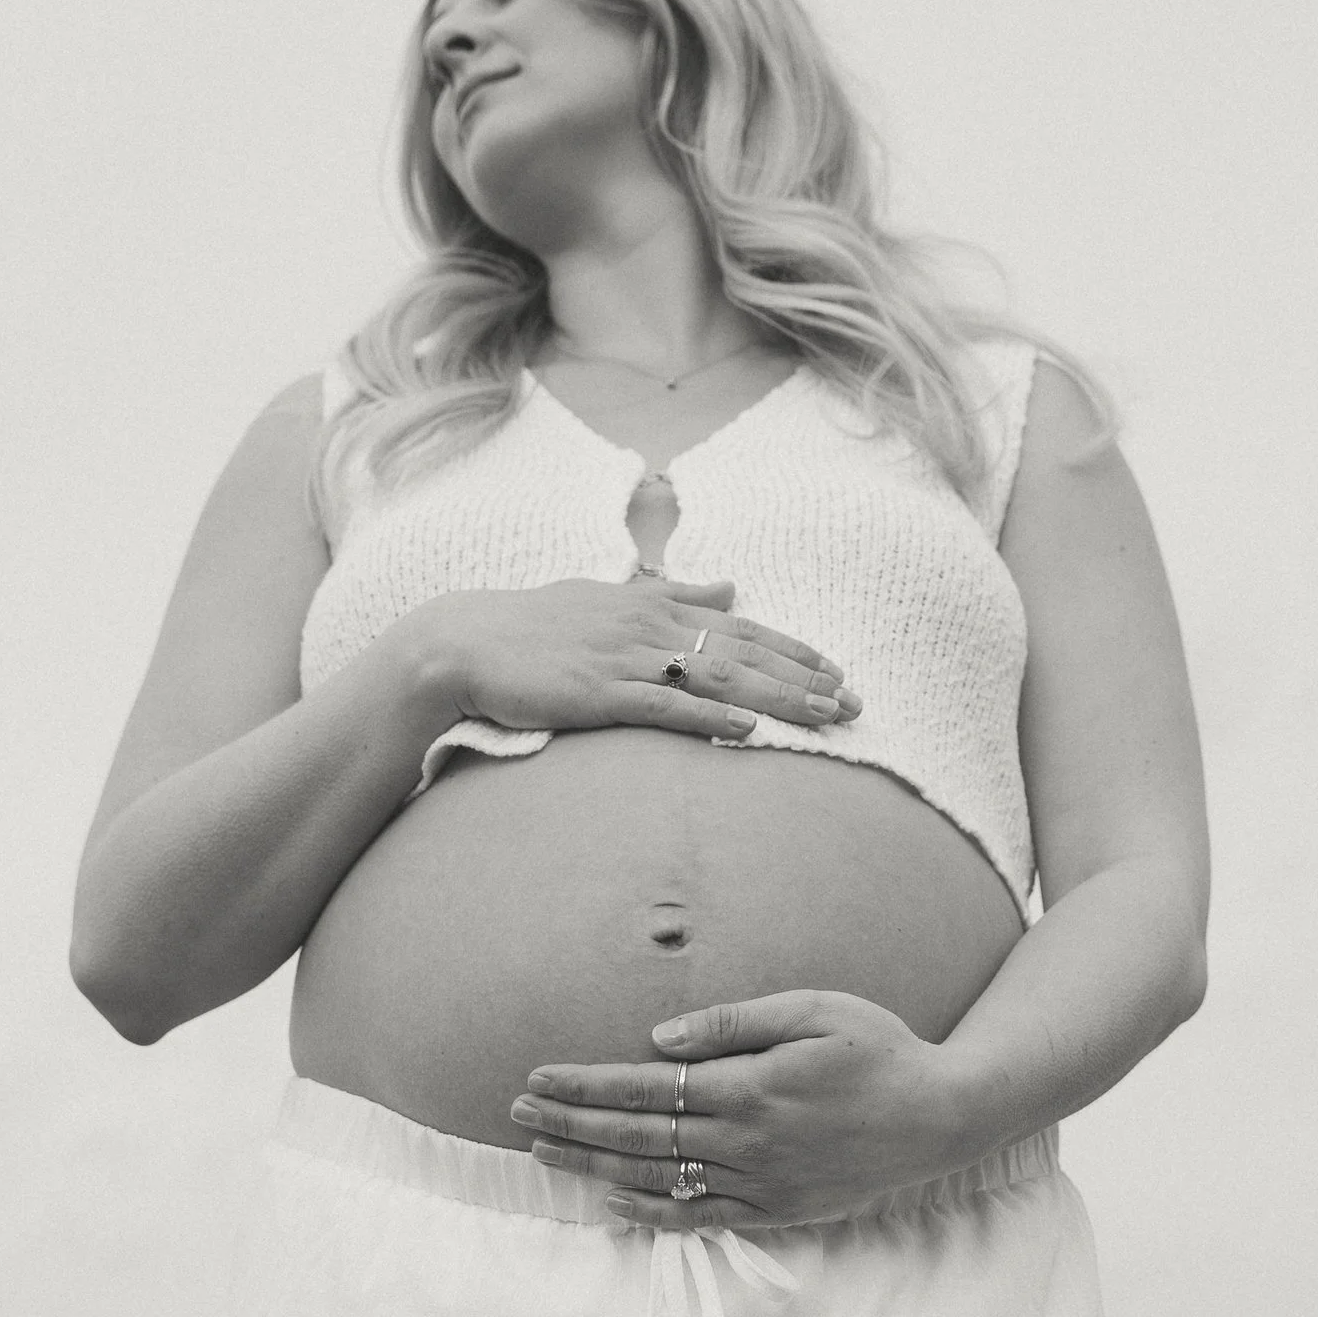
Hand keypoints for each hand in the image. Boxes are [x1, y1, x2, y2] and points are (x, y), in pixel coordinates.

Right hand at [421, 576, 861, 743]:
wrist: (462, 645)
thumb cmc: (533, 628)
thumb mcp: (609, 598)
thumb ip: (673, 594)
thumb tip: (730, 585)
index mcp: (654, 606)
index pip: (742, 627)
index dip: (795, 651)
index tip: (838, 672)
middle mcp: (649, 627)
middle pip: (744, 653)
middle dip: (804, 679)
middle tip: (855, 704)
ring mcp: (625, 659)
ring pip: (718, 678)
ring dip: (776, 698)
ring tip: (824, 717)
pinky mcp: (599, 694)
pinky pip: (665, 706)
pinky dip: (709, 717)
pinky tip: (747, 731)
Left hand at [512, 989, 986, 1231]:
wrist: (942, 1116)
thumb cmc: (881, 1048)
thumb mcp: (813, 1009)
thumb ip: (732, 1023)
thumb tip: (656, 1040)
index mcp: (751, 1087)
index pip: (645, 1089)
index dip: (585, 1087)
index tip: (538, 1079)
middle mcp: (748, 1141)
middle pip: (637, 1137)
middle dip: (571, 1125)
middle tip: (517, 1114)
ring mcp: (761, 1183)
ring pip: (657, 1178)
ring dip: (594, 1167)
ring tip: (545, 1154)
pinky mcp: (777, 1210)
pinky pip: (700, 1218)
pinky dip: (651, 1213)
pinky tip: (613, 1203)